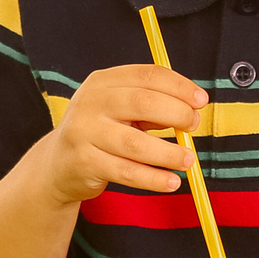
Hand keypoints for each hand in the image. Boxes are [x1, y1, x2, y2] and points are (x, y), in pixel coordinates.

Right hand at [38, 65, 205, 204]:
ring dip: (169, 153)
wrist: (57, 165)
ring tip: (188, 160)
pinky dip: (153, 178)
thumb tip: (191, 111)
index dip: (179, 86)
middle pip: (143, 102)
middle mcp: (90, 102)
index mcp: (102, 82)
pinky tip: (171, 182)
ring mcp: (84, 133)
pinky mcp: (84, 163)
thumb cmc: (100, 132)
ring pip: (136, 143)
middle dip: (177, 113)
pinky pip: (127, 172)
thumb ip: (151, 105)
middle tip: (193, 126)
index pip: (147, 75)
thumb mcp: (120, 110)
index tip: (201, 100)